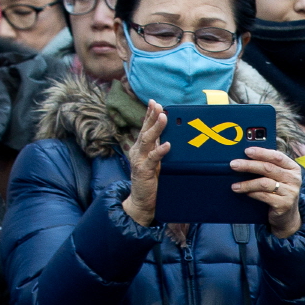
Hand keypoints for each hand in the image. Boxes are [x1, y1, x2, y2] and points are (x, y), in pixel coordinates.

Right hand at [122, 100, 170, 227]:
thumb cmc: (151, 181)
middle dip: (152, 117)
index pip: (145, 128)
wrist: (142, 201)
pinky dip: (160, 151)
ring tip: (163, 117)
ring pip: (147, 140)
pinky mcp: (144, 171)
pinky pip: (153, 159)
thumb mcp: (155, 162)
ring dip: (156, 128)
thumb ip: (158, 149)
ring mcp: (139, 160)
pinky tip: (167, 145)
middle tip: (158, 105)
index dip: (149, 115)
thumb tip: (167, 136)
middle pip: (145, 130)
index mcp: (140, 148)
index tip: (155, 102)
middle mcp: (138, 151)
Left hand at [231, 145, 304, 238]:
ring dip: (247, 183)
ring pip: (264, 183)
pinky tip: (246, 193)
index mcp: (293, 168)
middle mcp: (294, 179)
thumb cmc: (279, 192)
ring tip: (235, 186)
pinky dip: (253, 194)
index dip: (261, 153)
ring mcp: (290, 192)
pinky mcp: (284, 204)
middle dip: (249, 165)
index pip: (277, 156)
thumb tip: (246, 156)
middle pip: (268, 168)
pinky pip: (264, 196)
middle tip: (234, 165)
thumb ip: (269, 166)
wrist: (287, 216)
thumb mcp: (278, 177)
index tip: (246, 151)